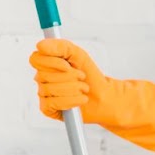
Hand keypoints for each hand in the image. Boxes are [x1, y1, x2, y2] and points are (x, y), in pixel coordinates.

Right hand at [29, 39, 154, 153]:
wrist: (116, 105)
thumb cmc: (102, 81)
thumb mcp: (83, 58)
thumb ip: (63, 47)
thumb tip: (42, 41)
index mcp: (50, 67)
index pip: (37, 59)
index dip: (57, 64)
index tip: (77, 70)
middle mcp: (46, 81)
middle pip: (43, 74)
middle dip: (68, 77)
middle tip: (86, 84)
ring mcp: (50, 97)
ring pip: (48, 89)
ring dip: (71, 90)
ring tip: (86, 94)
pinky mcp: (55, 112)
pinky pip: (49, 105)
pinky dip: (66, 103)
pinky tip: (80, 104)